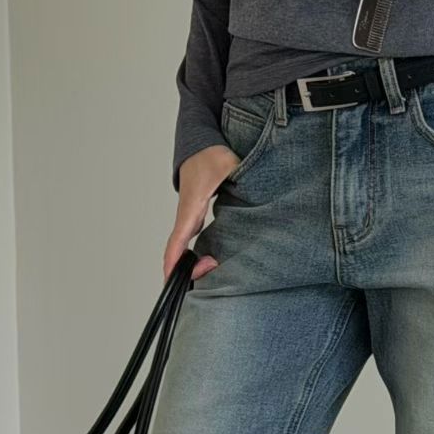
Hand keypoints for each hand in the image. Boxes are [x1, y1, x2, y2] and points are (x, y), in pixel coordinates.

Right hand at [165, 142, 239, 280]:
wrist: (200, 145)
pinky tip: (204, 269)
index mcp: (191, 206)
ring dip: (187, 267)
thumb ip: (245, 177)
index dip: (175, 260)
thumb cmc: (212, 154)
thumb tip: (260, 189)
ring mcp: (188, 217)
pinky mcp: (194, 217)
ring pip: (181, 248)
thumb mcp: (231, 164)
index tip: (174, 280)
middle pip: (177, 250)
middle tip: (203, 289)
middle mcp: (186, 215)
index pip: (179, 238)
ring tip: (201, 288)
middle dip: (184, 272)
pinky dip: (190, 258)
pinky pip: (187, 242)